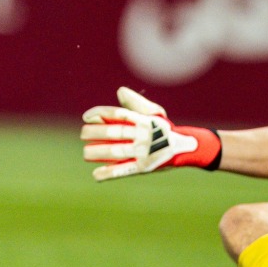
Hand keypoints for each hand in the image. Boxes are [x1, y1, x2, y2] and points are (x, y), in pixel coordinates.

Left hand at [81, 87, 221, 181]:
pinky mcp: (144, 167)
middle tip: (83, 134)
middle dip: (95, 132)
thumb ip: (136, 103)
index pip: (118, 113)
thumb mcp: (154, 112)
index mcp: (143, 119)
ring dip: (98, 152)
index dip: (100, 113)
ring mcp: (143, 152)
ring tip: (85, 153)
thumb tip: (119, 91)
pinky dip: (109, 173)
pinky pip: (124, 170)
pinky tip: (96, 175)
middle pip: (114, 131)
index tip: (86, 117)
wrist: (184, 148)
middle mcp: (143, 134)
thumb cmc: (164, 128)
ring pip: (116, 151)